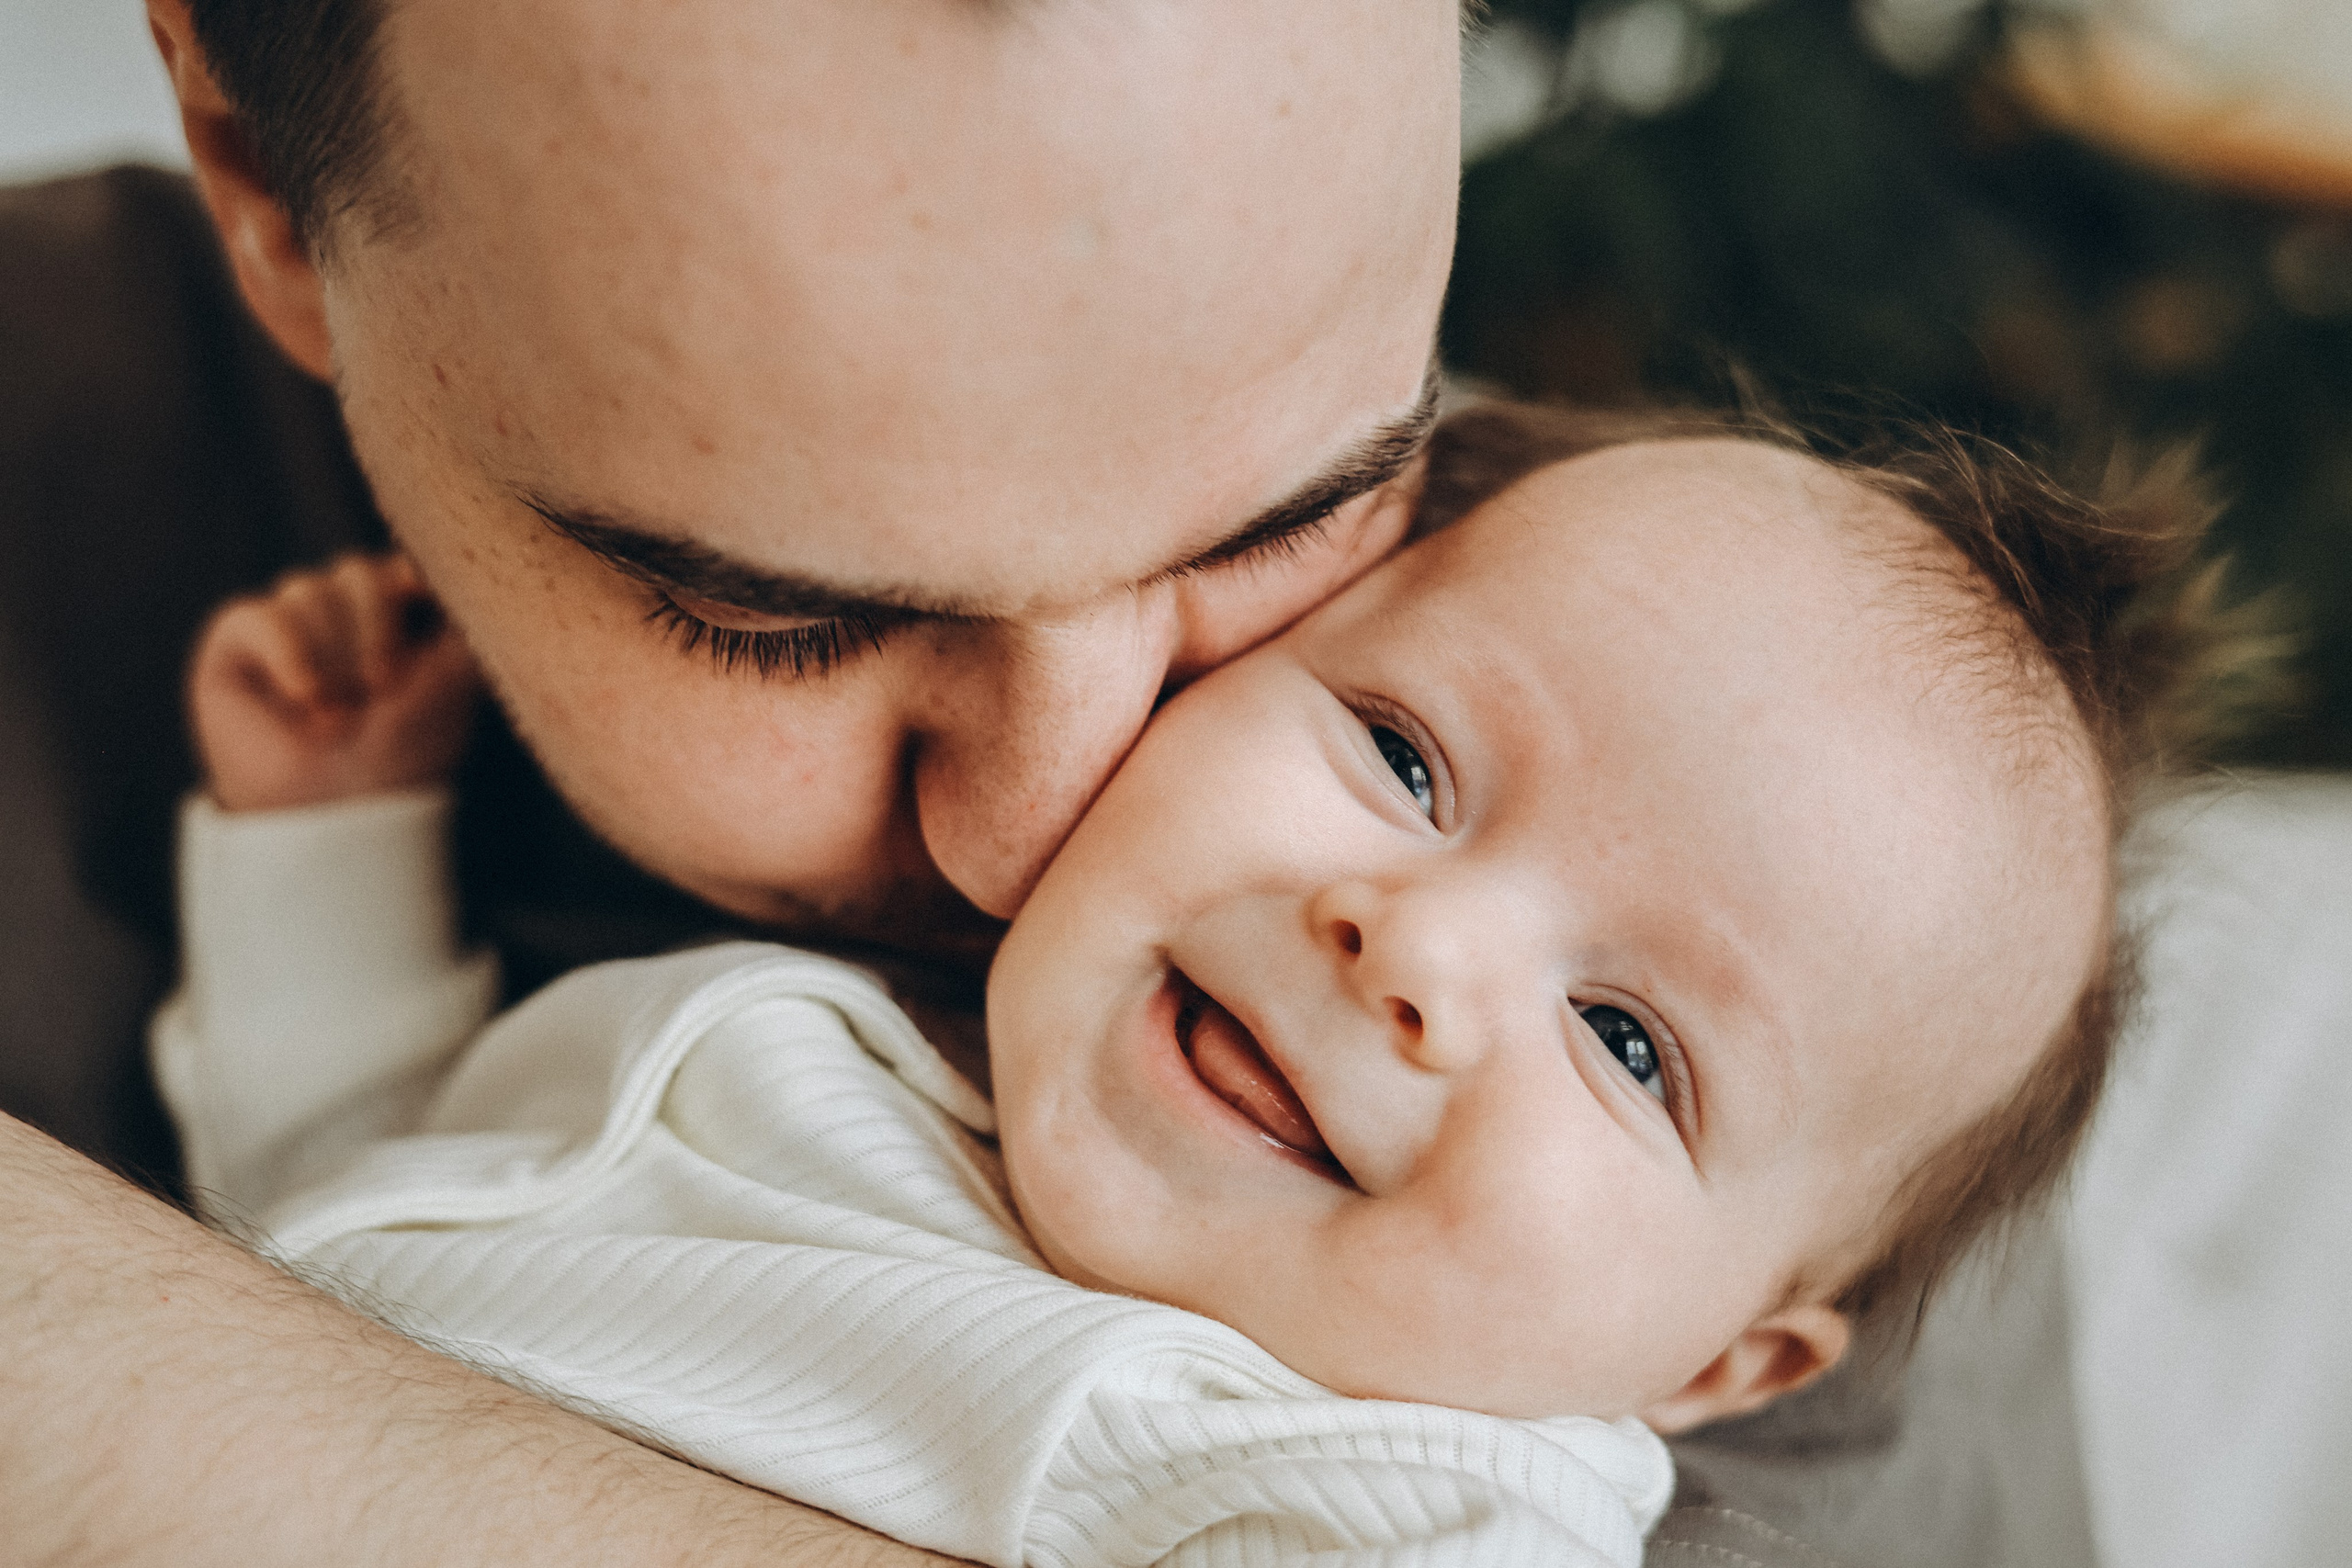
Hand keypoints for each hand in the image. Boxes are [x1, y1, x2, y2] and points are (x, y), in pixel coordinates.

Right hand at [189, 552, 479, 812]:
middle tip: (380, 689)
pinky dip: (290, 652)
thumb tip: (467, 570)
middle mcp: (340, 611)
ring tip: (338, 715)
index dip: (409, 590)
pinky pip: (260, 614)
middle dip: (374, 630)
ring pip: (308, 590)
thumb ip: (465, 621)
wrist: (340, 807)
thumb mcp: (454, 683)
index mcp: (394, 614)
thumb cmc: (403, 750)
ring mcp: (289, 621)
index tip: (420, 628)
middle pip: (356, 572)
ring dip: (332, 655)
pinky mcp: (239, 639)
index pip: (399, 564)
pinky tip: (305, 694)